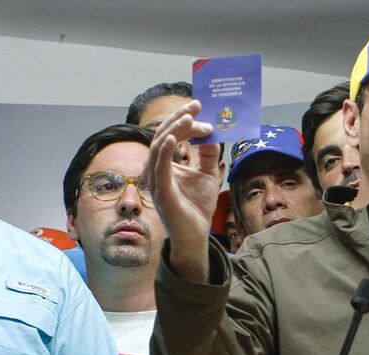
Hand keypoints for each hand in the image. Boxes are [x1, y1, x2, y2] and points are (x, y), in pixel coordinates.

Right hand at [146, 99, 220, 280]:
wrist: (197, 234)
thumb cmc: (197, 206)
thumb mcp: (207, 173)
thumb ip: (208, 153)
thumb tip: (212, 132)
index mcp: (164, 164)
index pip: (170, 134)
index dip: (183, 120)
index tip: (199, 107)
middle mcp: (155, 170)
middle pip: (162, 136)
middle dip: (179, 119)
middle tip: (196, 106)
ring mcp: (156, 182)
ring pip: (159, 147)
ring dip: (175, 130)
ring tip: (189, 118)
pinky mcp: (162, 193)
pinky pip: (159, 169)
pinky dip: (164, 151)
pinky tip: (174, 139)